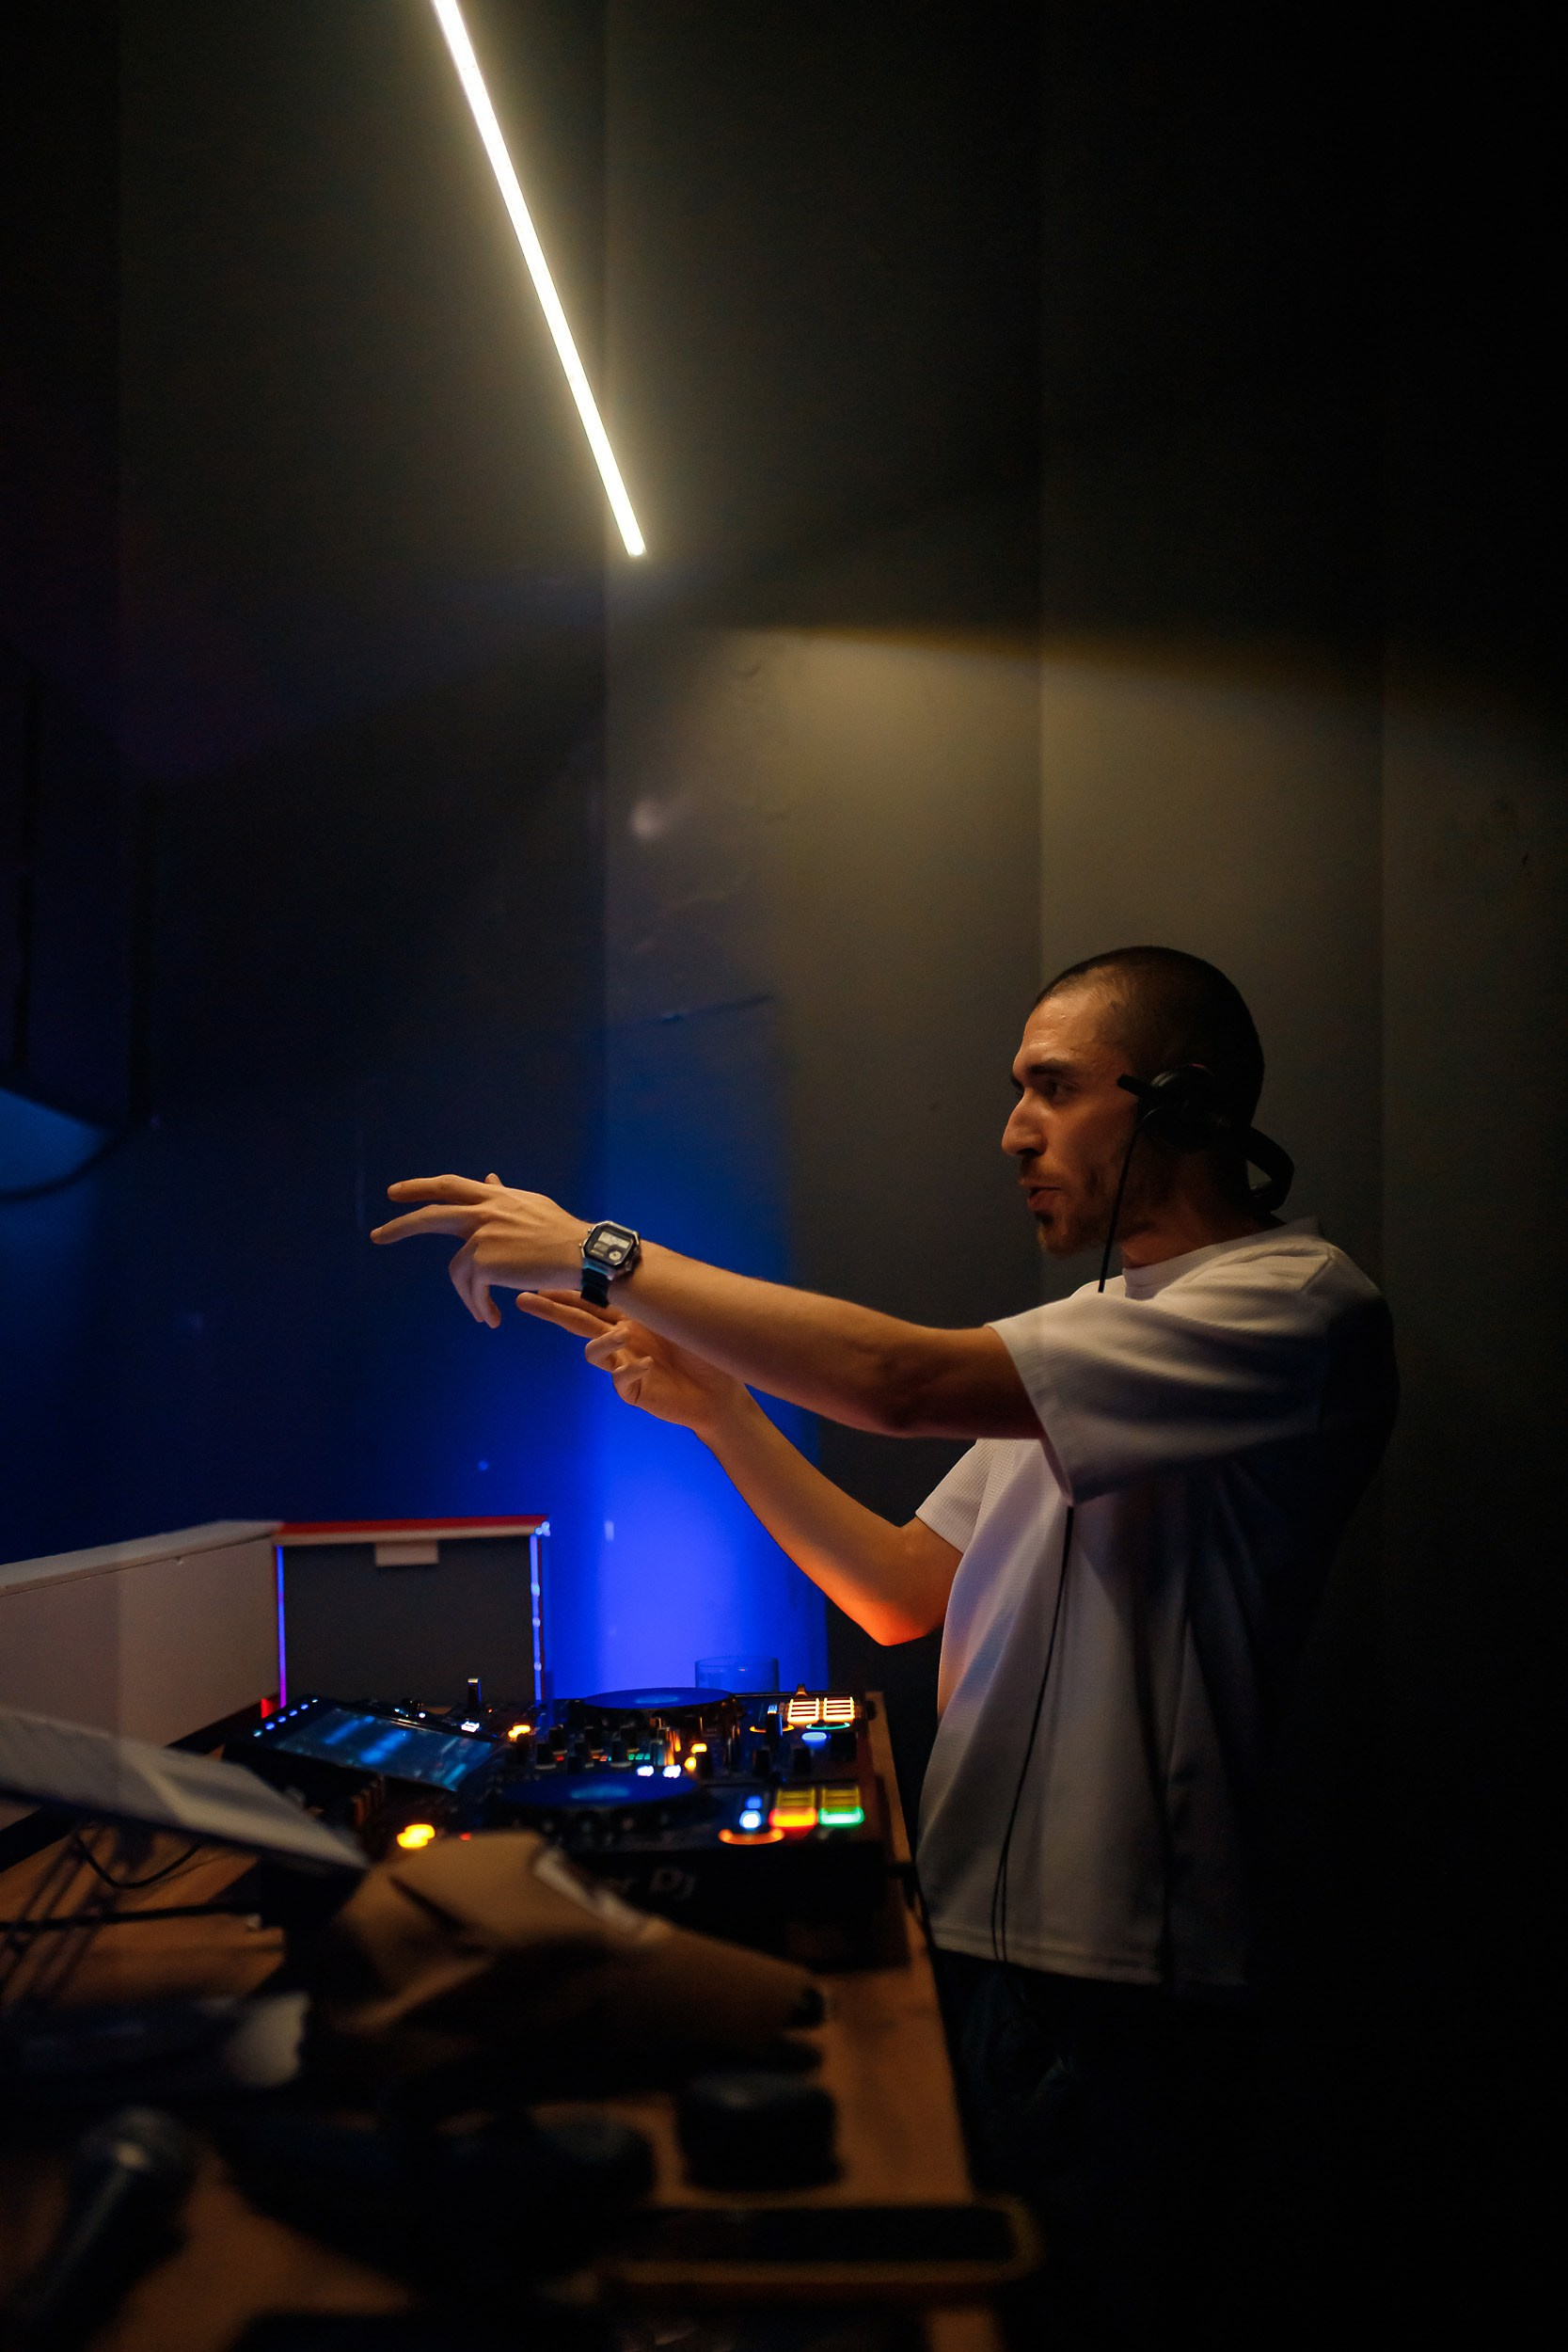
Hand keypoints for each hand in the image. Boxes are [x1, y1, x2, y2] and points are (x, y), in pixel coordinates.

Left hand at [370, 1173, 588, 1326]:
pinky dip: (478, 1304)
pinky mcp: (484, 1260)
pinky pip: (472, 1288)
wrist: (581, 1254)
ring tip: (483, 1312)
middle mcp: (485, 1211)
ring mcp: (482, 1235)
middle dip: (401, 1225)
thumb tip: (490, 1179)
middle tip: (377, 1236)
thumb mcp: (530, 1206)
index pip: (450, 1185)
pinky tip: (491, 1316)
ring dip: (467, 1294)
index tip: (396, 1192)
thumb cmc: (563, 1234)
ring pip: (457, 1268)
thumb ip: (504, 1197)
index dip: (421, 1187)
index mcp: (495, 1197)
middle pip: (432, 1215)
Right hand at [516, 1292, 747, 1437]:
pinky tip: (647, 1365)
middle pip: (579, 1321)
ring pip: (594, 1351)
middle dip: (552, 1310)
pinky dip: (630, 1370)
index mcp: (629, 1316)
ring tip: (623, 1333)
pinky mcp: (632, 1390)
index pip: (592, 1300)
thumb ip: (657, 1294)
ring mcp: (623, 1364)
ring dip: (603, 1340)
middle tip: (526, 1299)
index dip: (566, 1290)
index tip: (542, 1277)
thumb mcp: (681, 1314)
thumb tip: (635, 1262)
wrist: (721, 1390)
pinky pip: (620, 1380)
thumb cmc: (703, 1349)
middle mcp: (621, 1338)